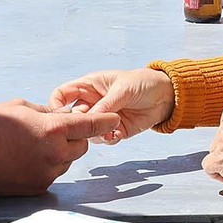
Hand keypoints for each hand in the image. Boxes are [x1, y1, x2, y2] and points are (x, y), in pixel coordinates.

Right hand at [0, 99, 121, 194]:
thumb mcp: (22, 106)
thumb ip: (46, 112)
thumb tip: (59, 114)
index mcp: (54, 129)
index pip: (90, 125)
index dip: (104, 120)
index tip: (114, 118)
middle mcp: (56, 154)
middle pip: (81, 147)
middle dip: (75, 138)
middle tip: (56, 132)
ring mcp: (48, 174)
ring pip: (66, 162)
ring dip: (60, 154)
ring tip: (34, 147)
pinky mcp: (38, 188)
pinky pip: (51, 175)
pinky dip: (45, 167)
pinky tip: (26, 160)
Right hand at [48, 68, 173, 142]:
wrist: (166, 96)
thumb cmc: (143, 83)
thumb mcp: (122, 89)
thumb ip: (105, 104)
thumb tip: (88, 119)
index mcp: (89, 86)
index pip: (62, 94)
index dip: (56, 104)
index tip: (59, 116)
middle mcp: (92, 103)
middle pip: (72, 117)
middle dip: (77, 124)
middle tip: (87, 127)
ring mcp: (102, 117)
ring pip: (85, 131)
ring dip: (94, 134)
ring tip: (108, 131)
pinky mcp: (114, 130)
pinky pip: (103, 140)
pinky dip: (107, 140)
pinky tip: (117, 135)